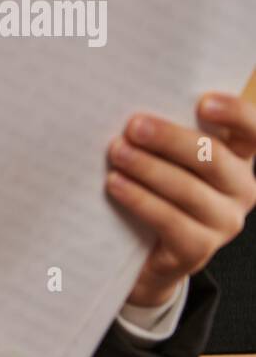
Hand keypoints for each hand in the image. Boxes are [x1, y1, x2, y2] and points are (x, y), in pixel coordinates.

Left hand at [107, 91, 255, 306]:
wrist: (144, 254)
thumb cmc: (155, 190)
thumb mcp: (167, 158)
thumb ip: (165, 135)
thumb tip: (136, 112)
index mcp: (239, 158)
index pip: (254, 130)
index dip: (236, 114)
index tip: (203, 102)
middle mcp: (242, 189)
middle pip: (213, 158)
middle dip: (170, 139)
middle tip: (133, 127)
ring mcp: (224, 222)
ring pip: (189, 190)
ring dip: (148, 168)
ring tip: (117, 153)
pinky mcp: (198, 249)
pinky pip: (169, 220)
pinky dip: (140, 199)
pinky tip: (115, 184)